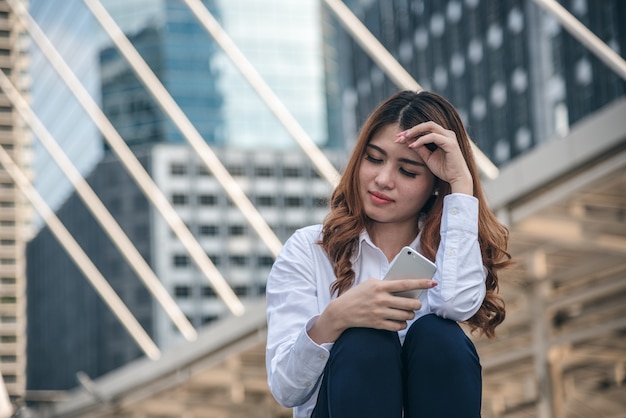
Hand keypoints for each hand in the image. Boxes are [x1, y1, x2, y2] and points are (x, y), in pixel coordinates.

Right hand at [308, 278, 436, 343]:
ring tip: (407, 312)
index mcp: (380, 286)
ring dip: (410, 315)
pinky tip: (400, 321)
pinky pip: (398, 327)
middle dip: (416, 304)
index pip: (405, 284)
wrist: (341, 311)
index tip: (433, 282)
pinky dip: (402, 325)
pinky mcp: (378, 324)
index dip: (421, 283)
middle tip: (416, 303)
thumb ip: (387, 284)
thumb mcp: (370, 284)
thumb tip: (407, 287)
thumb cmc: (358, 295)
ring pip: (406, 316)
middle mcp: (381, 299)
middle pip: (410, 303)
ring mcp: (380, 313)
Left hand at [395, 121, 472, 194]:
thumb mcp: (428, 158)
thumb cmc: (444, 169)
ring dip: (415, 131)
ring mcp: (449, 137)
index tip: (398, 137)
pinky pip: (433, 137)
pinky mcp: (450, 143)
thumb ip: (420, 148)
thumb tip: (408, 141)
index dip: (411, 132)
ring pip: (430, 126)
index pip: (425, 129)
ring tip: (404, 138)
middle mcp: (447, 133)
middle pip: (426, 124)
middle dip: (411, 129)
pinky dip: (421, 140)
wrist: (457, 179)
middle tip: (399, 136)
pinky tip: (412, 146)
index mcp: (442, 136)